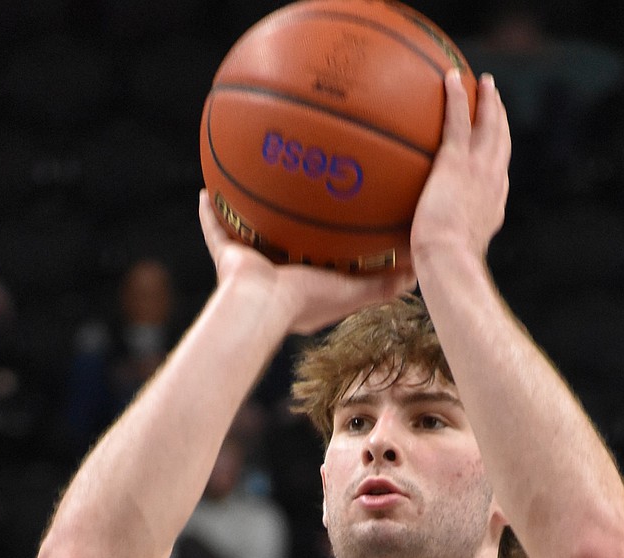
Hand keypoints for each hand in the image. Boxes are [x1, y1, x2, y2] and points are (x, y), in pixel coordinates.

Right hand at [198, 191, 413, 336]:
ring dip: (246, 211)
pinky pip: (215, 231)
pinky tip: (207, 191)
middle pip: (280, 240)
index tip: (333, 219)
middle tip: (291, 192)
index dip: (322, 240)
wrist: (262, 308)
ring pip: (247, 232)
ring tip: (248, 182)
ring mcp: (248, 266)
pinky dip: (210, 214)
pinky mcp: (226, 258)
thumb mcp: (352, 291)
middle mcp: (273, 273)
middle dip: (284, 220)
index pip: (314, 257)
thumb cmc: (306, 302)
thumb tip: (416, 272)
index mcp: (301, 284)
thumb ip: (382, 284)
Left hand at [410, 70, 510, 269]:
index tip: (494, 148)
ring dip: (489, 101)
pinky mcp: (458, 162)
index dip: (498, 158)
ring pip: (490, 125)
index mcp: (492, 207)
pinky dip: (457, 96)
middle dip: (501, 120)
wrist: (448, 262)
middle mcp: (493, 184)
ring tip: (484, 82)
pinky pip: (459, 119)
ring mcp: (480, 170)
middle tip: (496, 101)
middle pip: (502, 143)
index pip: (499, 177)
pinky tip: (451, 77)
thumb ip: (433, 255)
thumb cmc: (443, 272)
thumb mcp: (443, 262)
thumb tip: (408, 273)